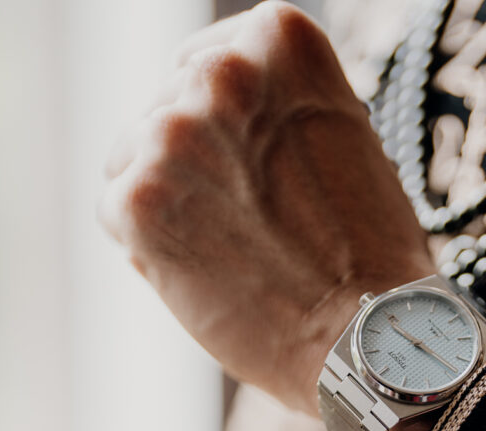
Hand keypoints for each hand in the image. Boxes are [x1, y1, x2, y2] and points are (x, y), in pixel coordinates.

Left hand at [99, 1, 433, 415]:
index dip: (228, 129)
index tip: (259, 173)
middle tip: (253, 227)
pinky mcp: (136, 199)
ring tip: (234, 253)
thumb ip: (276, 108)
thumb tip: (214, 114)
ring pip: (133, 158)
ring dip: (169, 205)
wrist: (364, 337)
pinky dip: (149, 249)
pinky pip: (116, 212)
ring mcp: (171, 132)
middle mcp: (221, 70)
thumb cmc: (369, 255)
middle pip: (169, 108)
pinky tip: (206, 275)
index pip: (210, 64)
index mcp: (279, 39)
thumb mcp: (341, 136)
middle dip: (197, 167)